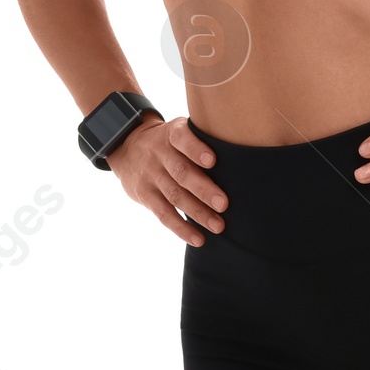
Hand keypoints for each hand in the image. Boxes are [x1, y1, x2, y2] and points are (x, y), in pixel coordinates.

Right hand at [107, 114, 227, 242]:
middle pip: (181, 172)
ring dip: (198, 213)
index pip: (182, 139)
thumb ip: (202, 138)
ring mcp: (151, 175)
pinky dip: (181, 228)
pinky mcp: (145, 195)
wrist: (126, 147)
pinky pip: (163, 214)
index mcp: (171, 135)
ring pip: (175, 196)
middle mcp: (159, 154)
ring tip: (218, 226)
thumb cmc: (170, 142)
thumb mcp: (179, 130)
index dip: (196, 149)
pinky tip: (198, 238)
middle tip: (224, 204)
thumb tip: (242, 156)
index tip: (213, 161)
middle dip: (203, 189)